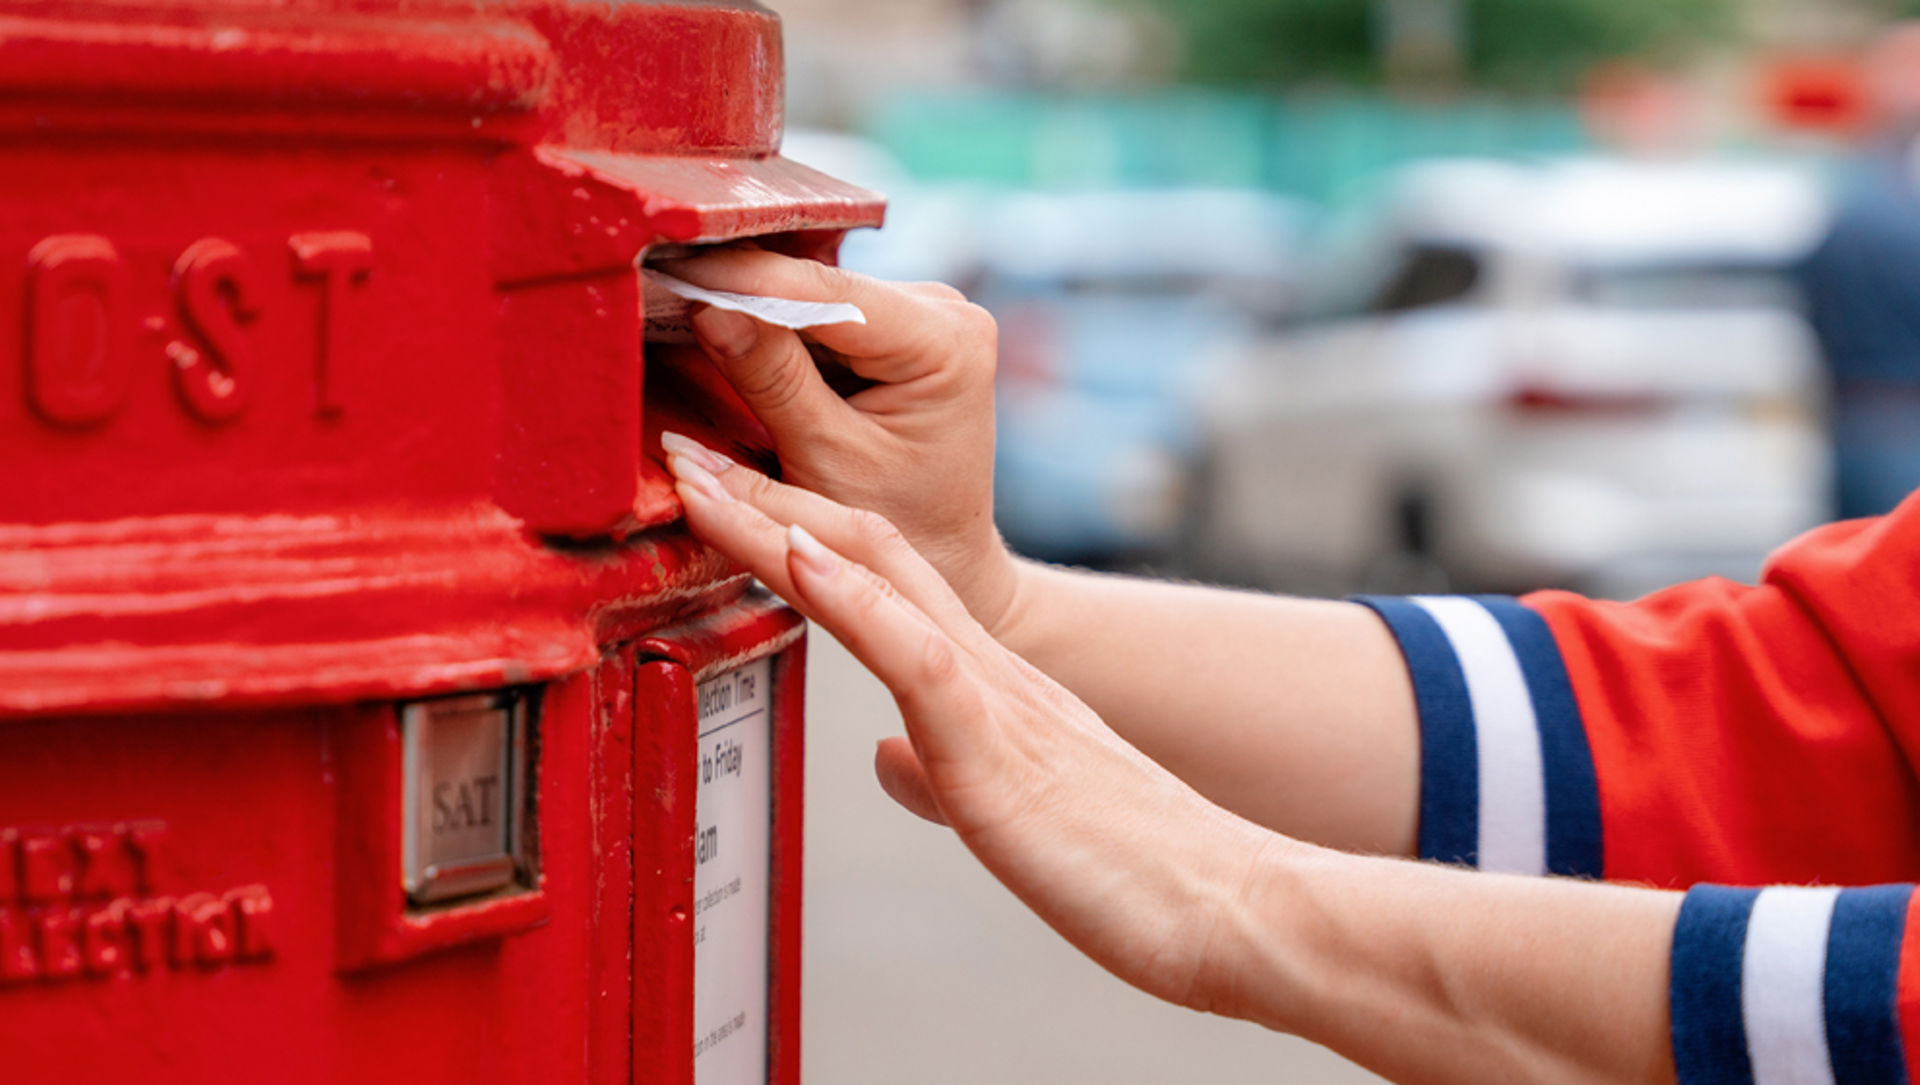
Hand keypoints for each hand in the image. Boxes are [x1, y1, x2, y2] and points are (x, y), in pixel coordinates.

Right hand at [654, 248, 1018, 633]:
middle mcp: (944, 312)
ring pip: (812, 296)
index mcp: (946, 341)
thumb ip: (772, 381)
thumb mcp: (827, 461)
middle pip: (817, 286)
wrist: (943, 559)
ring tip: (674, 300)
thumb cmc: (903, 529)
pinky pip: (820, 316)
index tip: (670, 266)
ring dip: (748, 303)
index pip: (827, 291)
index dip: (741, 277)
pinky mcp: (896, 328)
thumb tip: (709, 308)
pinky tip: (718, 323)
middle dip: (737, 288)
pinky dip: (771, 327)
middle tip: (654, 282)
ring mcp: (922, 314)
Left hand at [664, 436, 1277, 1011]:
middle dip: (762, 496)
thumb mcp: (1008, 806)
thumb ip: (943, 767)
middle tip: (682, 448)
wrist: (1229, 907)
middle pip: (861, 547)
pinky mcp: (1001, 748)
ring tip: (704, 474)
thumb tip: (882, 756)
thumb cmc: (1132, 867)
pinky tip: (799, 555)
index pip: (875, 575)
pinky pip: (917, 655)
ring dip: (778, 520)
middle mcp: (989, 664)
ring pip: (875, 576)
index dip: (790, 528)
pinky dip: (851, 599)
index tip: (720, 494)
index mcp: (988, 681)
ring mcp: (994, 696)